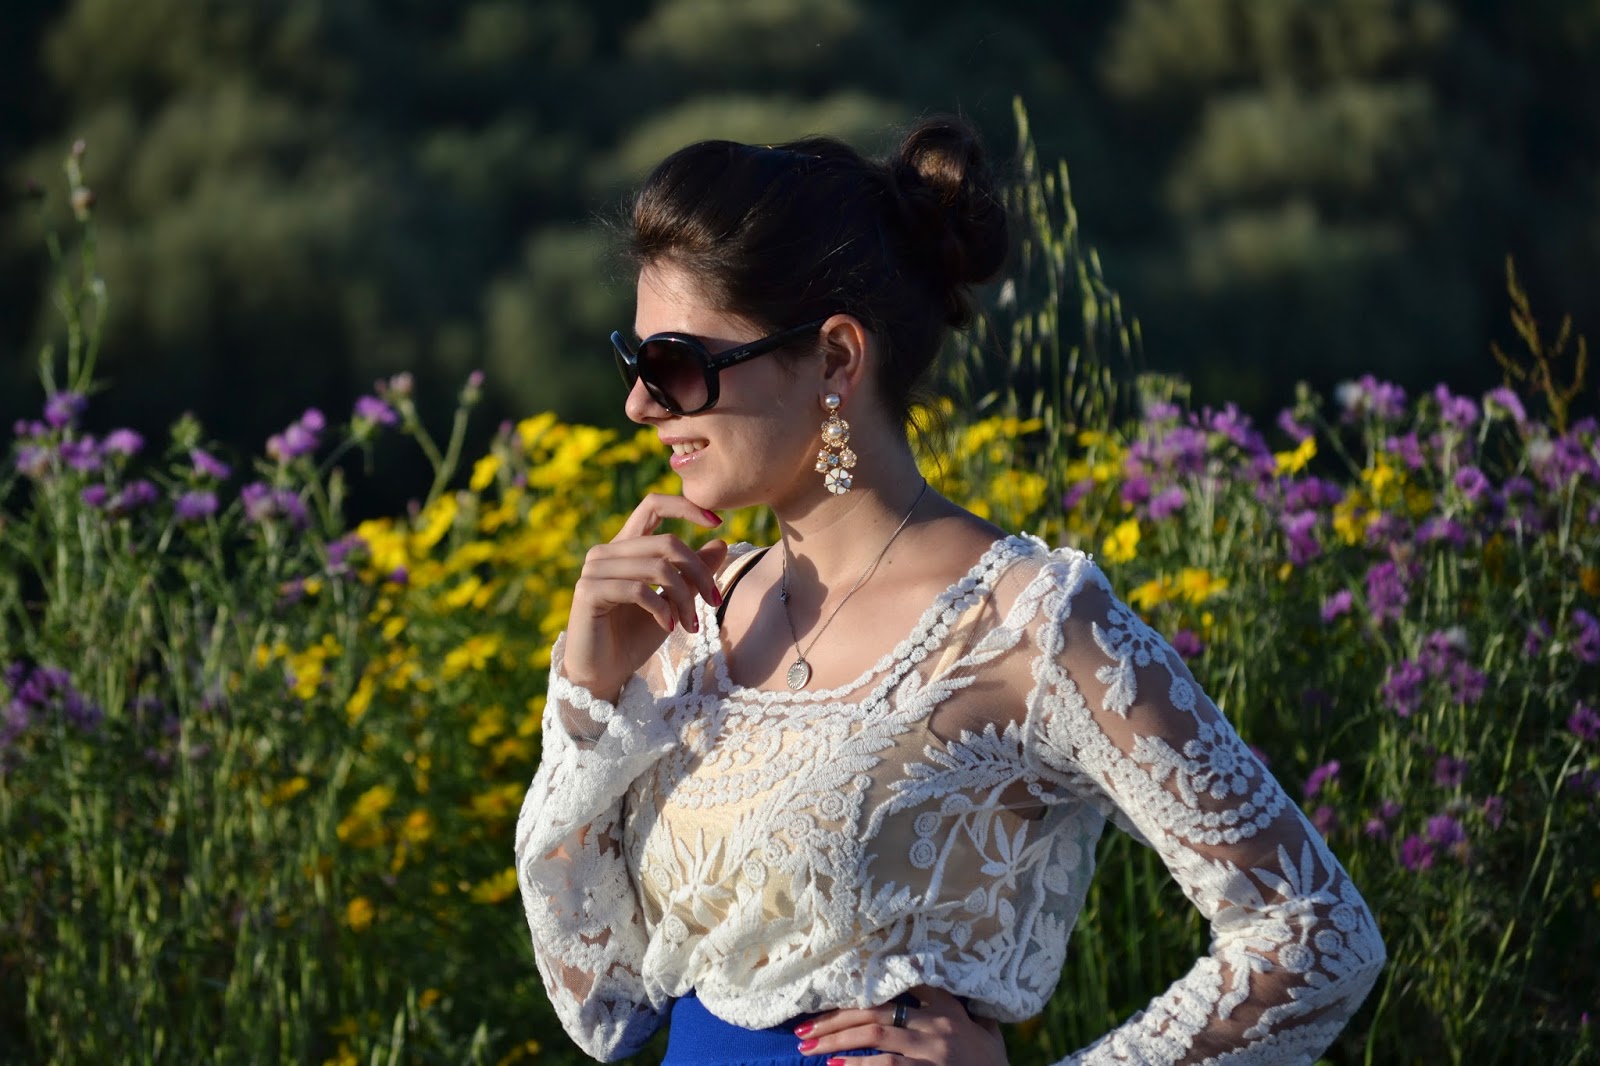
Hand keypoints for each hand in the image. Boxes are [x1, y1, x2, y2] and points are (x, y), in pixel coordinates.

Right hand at [563, 493, 728, 699]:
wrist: (604, 673)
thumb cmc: (635, 636)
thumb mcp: (674, 601)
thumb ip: (692, 573)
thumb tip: (721, 543)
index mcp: (625, 547)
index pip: (653, 506)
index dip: (685, 507)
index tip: (717, 522)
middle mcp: (606, 552)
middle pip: (667, 542)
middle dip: (699, 572)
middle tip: (714, 601)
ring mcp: (594, 569)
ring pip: (657, 567)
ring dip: (684, 598)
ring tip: (691, 624)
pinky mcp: (589, 591)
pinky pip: (639, 590)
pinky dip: (662, 609)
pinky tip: (669, 627)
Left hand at [792, 986, 1006, 1064]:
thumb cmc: (991, 1063)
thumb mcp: (985, 1029)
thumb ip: (965, 1008)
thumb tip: (948, 985)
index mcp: (948, 1006)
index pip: (903, 982)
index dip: (867, 983)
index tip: (835, 988)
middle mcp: (937, 1023)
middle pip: (876, 1011)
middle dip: (836, 1018)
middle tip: (804, 1028)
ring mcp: (932, 1049)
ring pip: (875, 1035)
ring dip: (837, 1040)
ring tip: (809, 1047)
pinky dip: (859, 1064)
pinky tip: (836, 1065)